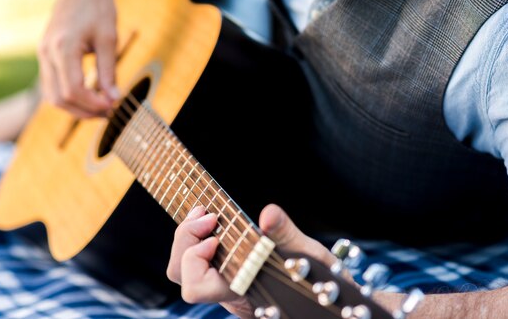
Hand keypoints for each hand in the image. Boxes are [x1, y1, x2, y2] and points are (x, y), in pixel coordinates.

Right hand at [38, 0, 118, 117]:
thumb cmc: (99, 9)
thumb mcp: (109, 39)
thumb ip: (109, 71)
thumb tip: (114, 99)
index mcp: (63, 47)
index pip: (73, 90)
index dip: (93, 104)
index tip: (113, 106)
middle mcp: (47, 52)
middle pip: (59, 98)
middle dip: (84, 111)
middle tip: (109, 112)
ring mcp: (42, 54)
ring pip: (52, 95)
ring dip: (75, 107)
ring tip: (101, 108)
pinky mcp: (45, 55)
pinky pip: (51, 85)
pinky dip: (69, 96)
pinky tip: (90, 96)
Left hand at [166, 204, 338, 317]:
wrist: (327, 293)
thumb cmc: (320, 280)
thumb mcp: (309, 256)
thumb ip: (286, 235)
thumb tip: (268, 214)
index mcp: (241, 293)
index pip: (196, 288)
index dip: (195, 261)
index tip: (215, 238)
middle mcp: (226, 291)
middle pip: (180, 274)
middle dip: (185, 240)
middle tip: (207, 215)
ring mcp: (223, 280)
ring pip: (182, 265)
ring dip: (188, 236)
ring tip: (206, 213)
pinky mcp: (226, 266)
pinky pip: (196, 255)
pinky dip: (198, 233)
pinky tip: (213, 217)